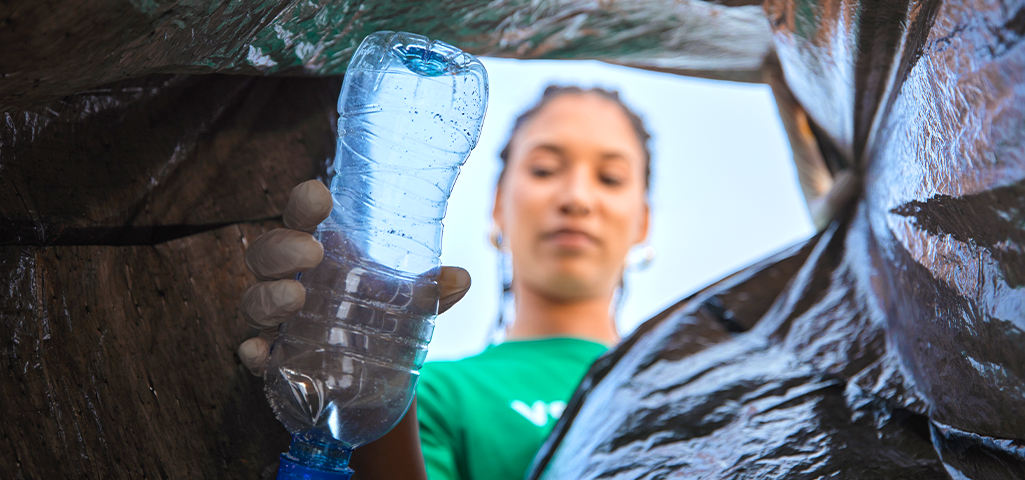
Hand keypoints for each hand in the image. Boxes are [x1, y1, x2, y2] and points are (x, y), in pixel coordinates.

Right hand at [237, 179, 470, 374]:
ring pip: (253, 300)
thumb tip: (460, 278)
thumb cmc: (381, 321)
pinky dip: (252, 352)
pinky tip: (261, 352)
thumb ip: (432, 292)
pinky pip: (251, 353)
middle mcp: (288, 280)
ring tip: (296, 297)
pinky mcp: (273, 361)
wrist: (375, 381)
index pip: (301, 219)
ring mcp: (277, 322)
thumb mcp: (410, 305)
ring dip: (269, 297)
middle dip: (283, 248)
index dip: (303, 205)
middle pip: (266, 254)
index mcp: (319, 252)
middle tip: (312, 252)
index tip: (318, 196)